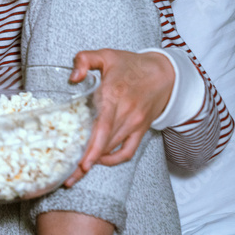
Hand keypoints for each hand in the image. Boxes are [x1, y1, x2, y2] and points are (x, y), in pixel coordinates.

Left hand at [64, 49, 173, 185]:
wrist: (164, 73)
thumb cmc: (130, 64)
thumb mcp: (105, 55)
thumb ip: (84, 60)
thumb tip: (72, 77)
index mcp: (113, 93)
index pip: (102, 126)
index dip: (92, 147)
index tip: (79, 162)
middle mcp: (125, 112)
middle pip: (104, 142)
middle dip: (86, 162)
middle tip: (69, 179)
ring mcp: (134, 123)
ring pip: (113, 148)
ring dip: (96, 162)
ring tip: (77, 174)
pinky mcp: (140, 130)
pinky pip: (128, 151)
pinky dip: (114, 159)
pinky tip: (100, 160)